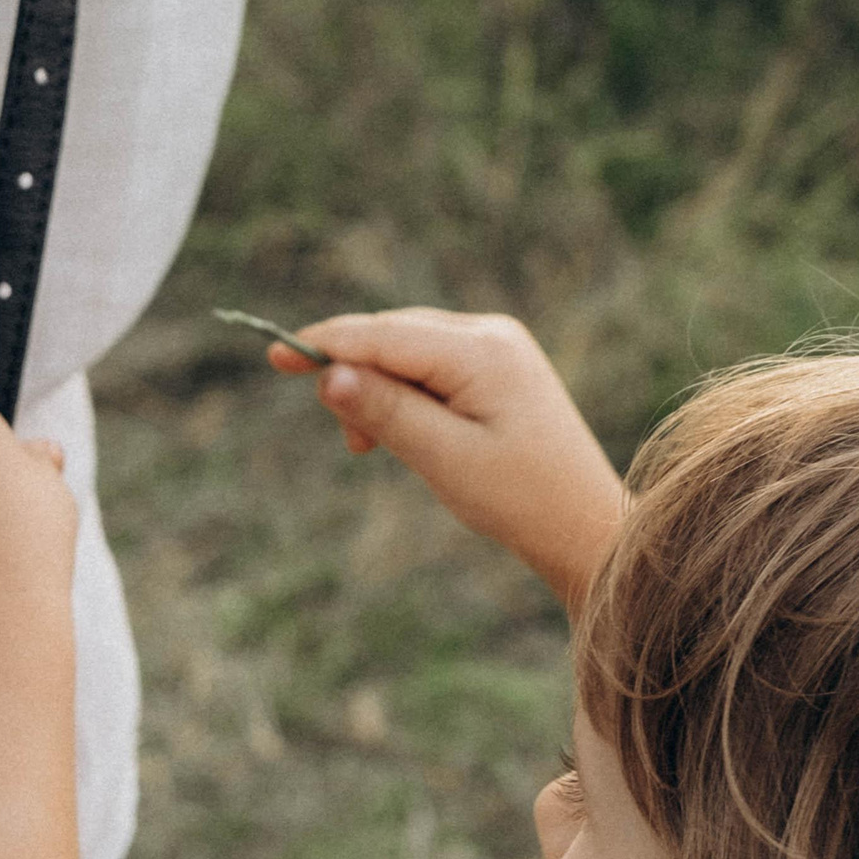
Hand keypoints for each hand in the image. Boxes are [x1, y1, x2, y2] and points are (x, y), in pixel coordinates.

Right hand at [269, 309, 624, 609]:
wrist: (584, 524)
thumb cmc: (520, 498)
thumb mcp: (444, 459)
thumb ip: (386, 412)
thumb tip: (329, 375)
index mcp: (482, 352)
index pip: (384, 336)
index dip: (326, 344)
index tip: (273, 354)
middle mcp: (491, 334)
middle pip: (393, 335)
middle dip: (354, 376)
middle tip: (349, 441)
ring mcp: (497, 347)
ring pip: (407, 350)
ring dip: (377, 390)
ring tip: (373, 449)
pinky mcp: (497, 367)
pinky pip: (430, 365)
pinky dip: (403, 395)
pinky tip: (401, 435)